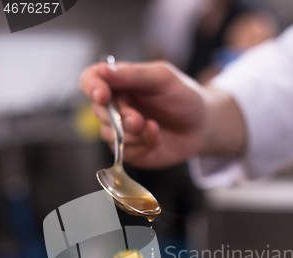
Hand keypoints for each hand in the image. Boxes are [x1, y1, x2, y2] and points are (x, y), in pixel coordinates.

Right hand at [80, 61, 244, 167]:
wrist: (201, 126)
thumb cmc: (183, 97)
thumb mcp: (162, 78)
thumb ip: (134, 75)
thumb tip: (103, 70)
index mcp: (120, 82)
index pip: (91, 80)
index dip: (92, 87)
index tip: (102, 95)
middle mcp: (115, 106)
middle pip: (97, 111)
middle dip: (119, 118)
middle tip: (139, 120)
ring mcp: (120, 130)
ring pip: (109, 135)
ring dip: (132, 135)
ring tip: (154, 128)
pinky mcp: (129, 151)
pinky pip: (123, 153)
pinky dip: (141, 147)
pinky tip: (156, 139)